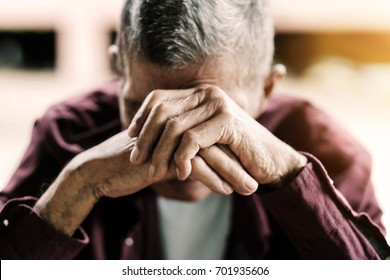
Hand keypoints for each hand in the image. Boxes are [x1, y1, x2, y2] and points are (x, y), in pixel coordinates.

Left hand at [128, 86, 305, 188]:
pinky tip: (180, 173)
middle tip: (136, 160)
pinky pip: (192, 140)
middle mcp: (207, 94)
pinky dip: (182, 158)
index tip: (130, 136)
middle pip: (162, 111)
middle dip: (144, 138)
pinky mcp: (227, 121)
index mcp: (200, 94)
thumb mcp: (203, 138)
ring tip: (153, 172)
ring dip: (160, 153)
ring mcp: (218, 105)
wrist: (269, 160)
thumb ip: (182, 130)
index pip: (159, 98)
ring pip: (174, 127)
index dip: (141, 117)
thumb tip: (145, 135)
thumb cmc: (233, 152)